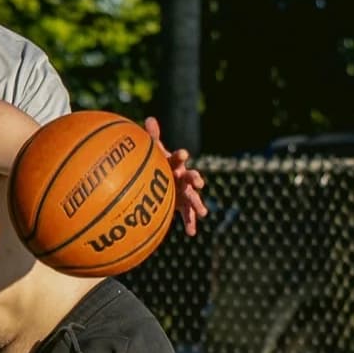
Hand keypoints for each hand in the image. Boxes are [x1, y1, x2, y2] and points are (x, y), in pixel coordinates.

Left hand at [145, 116, 206, 237]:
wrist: (162, 179)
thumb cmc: (157, 165)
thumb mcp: (153, 152)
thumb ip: (153, 138)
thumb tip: (150, 119)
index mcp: (176, 164)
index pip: (178, 159)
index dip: (180, 156)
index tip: (182, 154)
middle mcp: (183, 177)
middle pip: (191, 178)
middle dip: (195, 179)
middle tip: (198, 182)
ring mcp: (185, 192)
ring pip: (193, 198)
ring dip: (197, 205)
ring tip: (203, 213)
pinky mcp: (182, 204)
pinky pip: (187, 214)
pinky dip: (190, 223)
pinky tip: (191, 234)